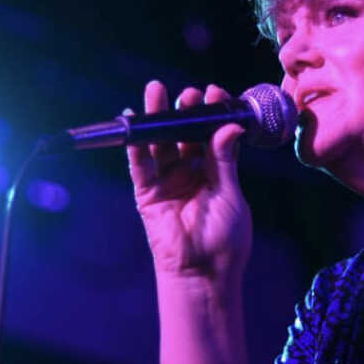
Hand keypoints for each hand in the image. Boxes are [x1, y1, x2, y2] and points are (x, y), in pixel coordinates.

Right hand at [127, 80, 252, 280]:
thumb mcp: (230, 193)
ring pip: (161, 142)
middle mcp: (191, 170)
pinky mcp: (148, 193)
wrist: (205, 272)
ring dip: (158, 117)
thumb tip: (230, 126)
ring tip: (157, 92)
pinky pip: (140, 164)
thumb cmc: (225, 238)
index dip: (213, 113)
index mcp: (216, 169)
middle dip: (186, 110)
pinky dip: (135, 143)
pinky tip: (133, 120)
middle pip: (185, 133)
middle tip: (190, 93)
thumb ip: (225, 159)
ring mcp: (168, 180)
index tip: (215, 93)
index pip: (213, 133)